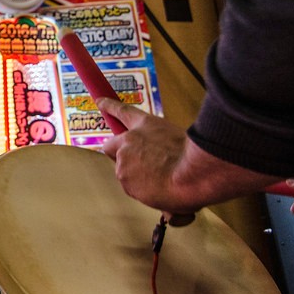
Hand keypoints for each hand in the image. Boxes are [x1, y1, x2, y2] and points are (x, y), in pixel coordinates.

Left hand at [97, 98, 194, 223]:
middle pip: (111, 147)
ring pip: (125, 173)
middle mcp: (129, 140)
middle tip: (134, 164)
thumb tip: (164, 160)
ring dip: (139, 178)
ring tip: (162, 180)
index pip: (123, 112)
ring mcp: (123, 160)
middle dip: (117, 155)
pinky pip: (133, 188)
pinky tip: (160, 190)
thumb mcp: (179, 141)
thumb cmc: (193, 157)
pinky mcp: (123, 178)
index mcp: (146, 125)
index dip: (110, 107)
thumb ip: (162, 147)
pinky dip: (144, 192)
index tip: (100, 102)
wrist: (191, 174)